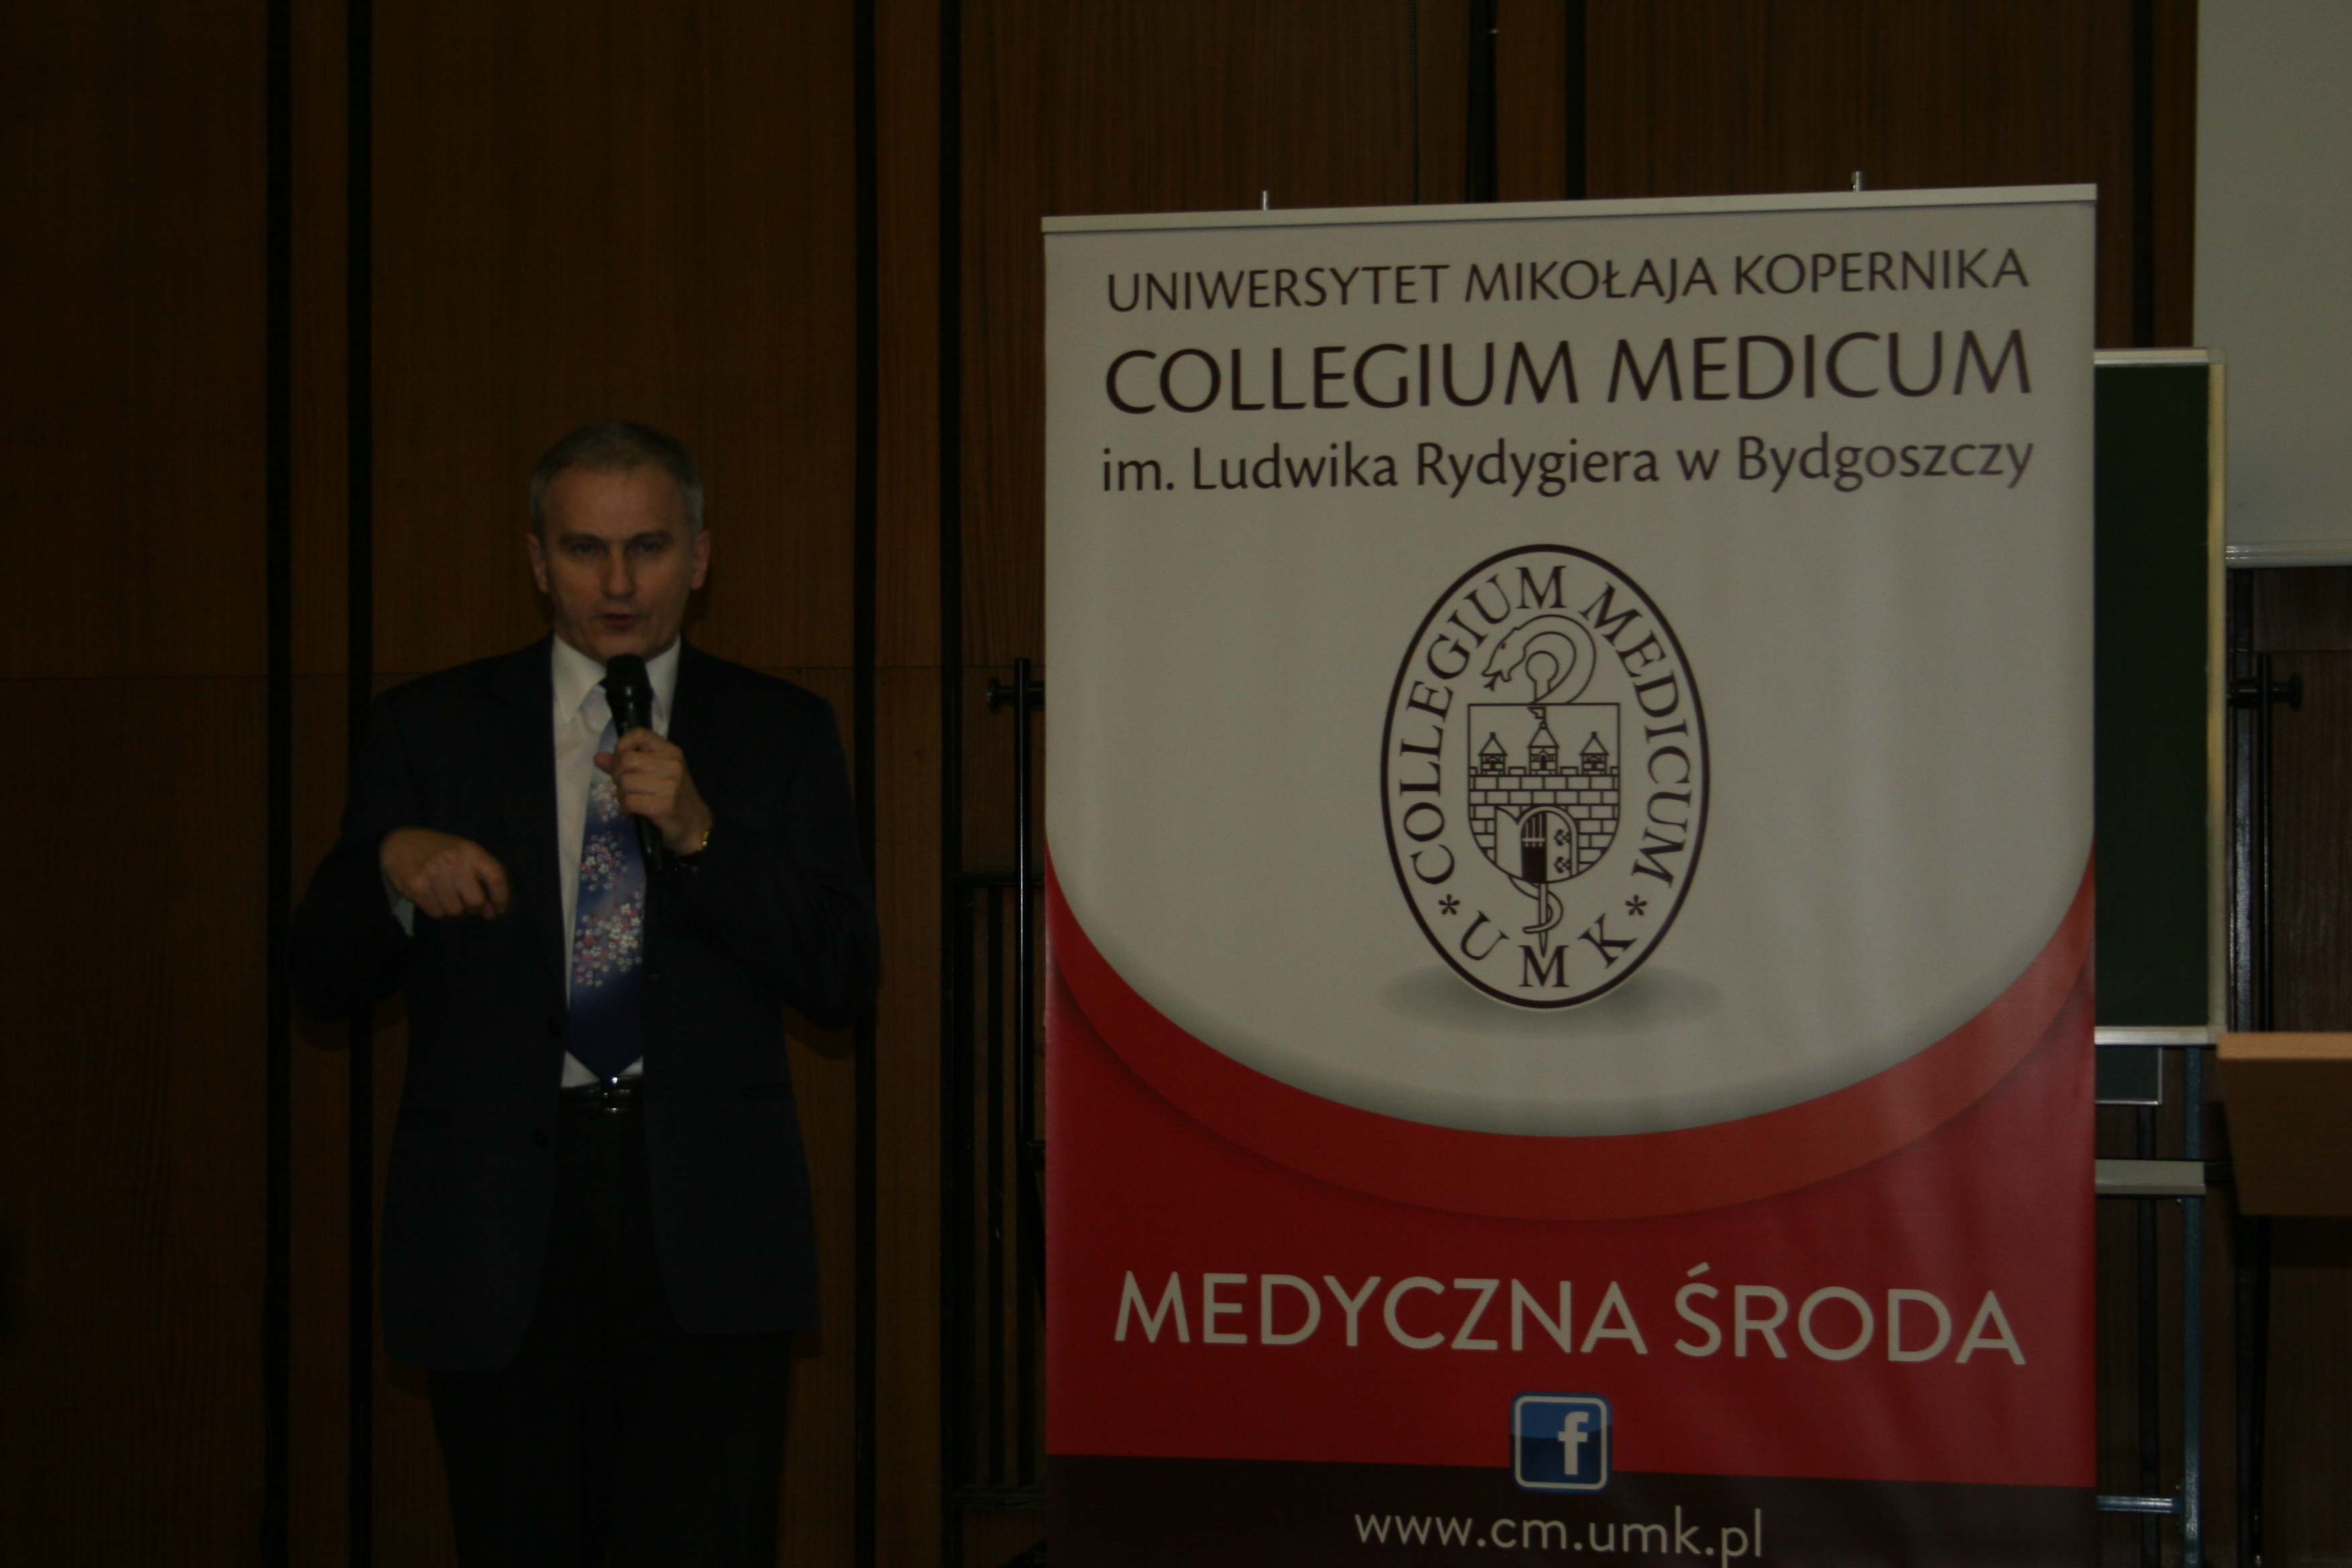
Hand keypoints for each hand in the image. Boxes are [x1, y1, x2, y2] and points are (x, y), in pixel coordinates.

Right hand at [381, 827, 512, 919]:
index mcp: (470, 850)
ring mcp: (432, 873)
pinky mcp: (415, 886)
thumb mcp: (464, 854)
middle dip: (474, 908)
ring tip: (448, 898)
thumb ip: (481, 879)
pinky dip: (438, 911)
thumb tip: (492, 912)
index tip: (499, 909)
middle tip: (468, 904)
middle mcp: (453, 860)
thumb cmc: (440, 851)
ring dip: (454, 910)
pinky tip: (434, 898)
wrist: (400, 843)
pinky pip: (436, 913)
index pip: (495, 877)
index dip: (501, 897)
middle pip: (475, 901)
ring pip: (455, 911)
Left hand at [598, 728, 713, 855]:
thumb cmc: (672, 796)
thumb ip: (626, 765)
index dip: (622, 745)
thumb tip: (598, 757)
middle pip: (626, 760)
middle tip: (625, 788)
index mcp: (670, 751)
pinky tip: (632, 812)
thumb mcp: (654, 774)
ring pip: (625, 782)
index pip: (640, 734)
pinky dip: (625, 809)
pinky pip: (629, 801)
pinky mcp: (664, 805)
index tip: (621, 761)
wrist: (694, 825)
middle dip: (617, 775)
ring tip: (630, 802)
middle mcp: (672, 764)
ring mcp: (670, 785)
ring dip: (621, 795)